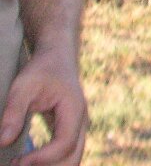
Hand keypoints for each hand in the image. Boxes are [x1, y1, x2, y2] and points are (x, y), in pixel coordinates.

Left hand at [0, 47, 86, 165]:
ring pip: (72, 159)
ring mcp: (78, 127)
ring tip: (20, 164)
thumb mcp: (23, 86)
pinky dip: (51, 164)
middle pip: (73, 157)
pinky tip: (26, 162)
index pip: (64, 143)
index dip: (42, 158)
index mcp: (74, 109)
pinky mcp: (70, 131)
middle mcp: (81, 121)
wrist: (58, 57)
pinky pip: (66, 155)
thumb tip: (3, 141)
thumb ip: (14, 112)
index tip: (16, 162)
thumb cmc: (41, 69)